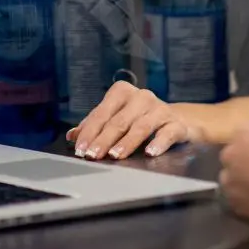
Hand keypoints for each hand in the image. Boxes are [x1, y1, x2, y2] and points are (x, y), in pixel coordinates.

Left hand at [65, 81, 201, 160]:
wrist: (175, 122)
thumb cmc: (137, 120)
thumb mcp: (115, 118)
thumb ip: (94, 126)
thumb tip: (72, 135)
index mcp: (122, 92)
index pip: (102, 112)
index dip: (89, 131)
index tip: (79, 149)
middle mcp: (142, 97)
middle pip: (119, 120)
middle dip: (104, 139)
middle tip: (92, 155)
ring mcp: (160, 109)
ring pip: (141, 126)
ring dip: (127, 142)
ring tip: (115, 155)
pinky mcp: (176, 124)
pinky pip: (168, 132)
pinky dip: (159, 142)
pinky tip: (150, 152)